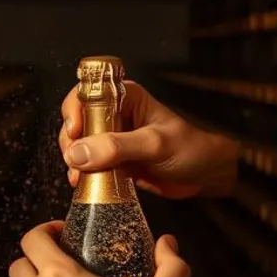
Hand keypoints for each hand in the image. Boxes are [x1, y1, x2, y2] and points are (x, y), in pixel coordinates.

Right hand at [59, 81, 236, 198]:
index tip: (74, 132)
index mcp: (125, 97)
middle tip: (74, 160)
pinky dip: (81, 173)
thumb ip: (116, 147)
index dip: (74, 110)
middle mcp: (115, 115)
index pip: (88, 92)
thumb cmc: (189, 150)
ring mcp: (112, 139)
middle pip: (77, 120)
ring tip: (79, 176)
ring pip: (79, 144)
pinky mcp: (112, 161)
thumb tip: (77, 153)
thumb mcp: (154, 144)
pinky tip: (83, 183)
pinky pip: (88, 164)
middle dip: (71, 140)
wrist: (206, 176)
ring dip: (74, 160)